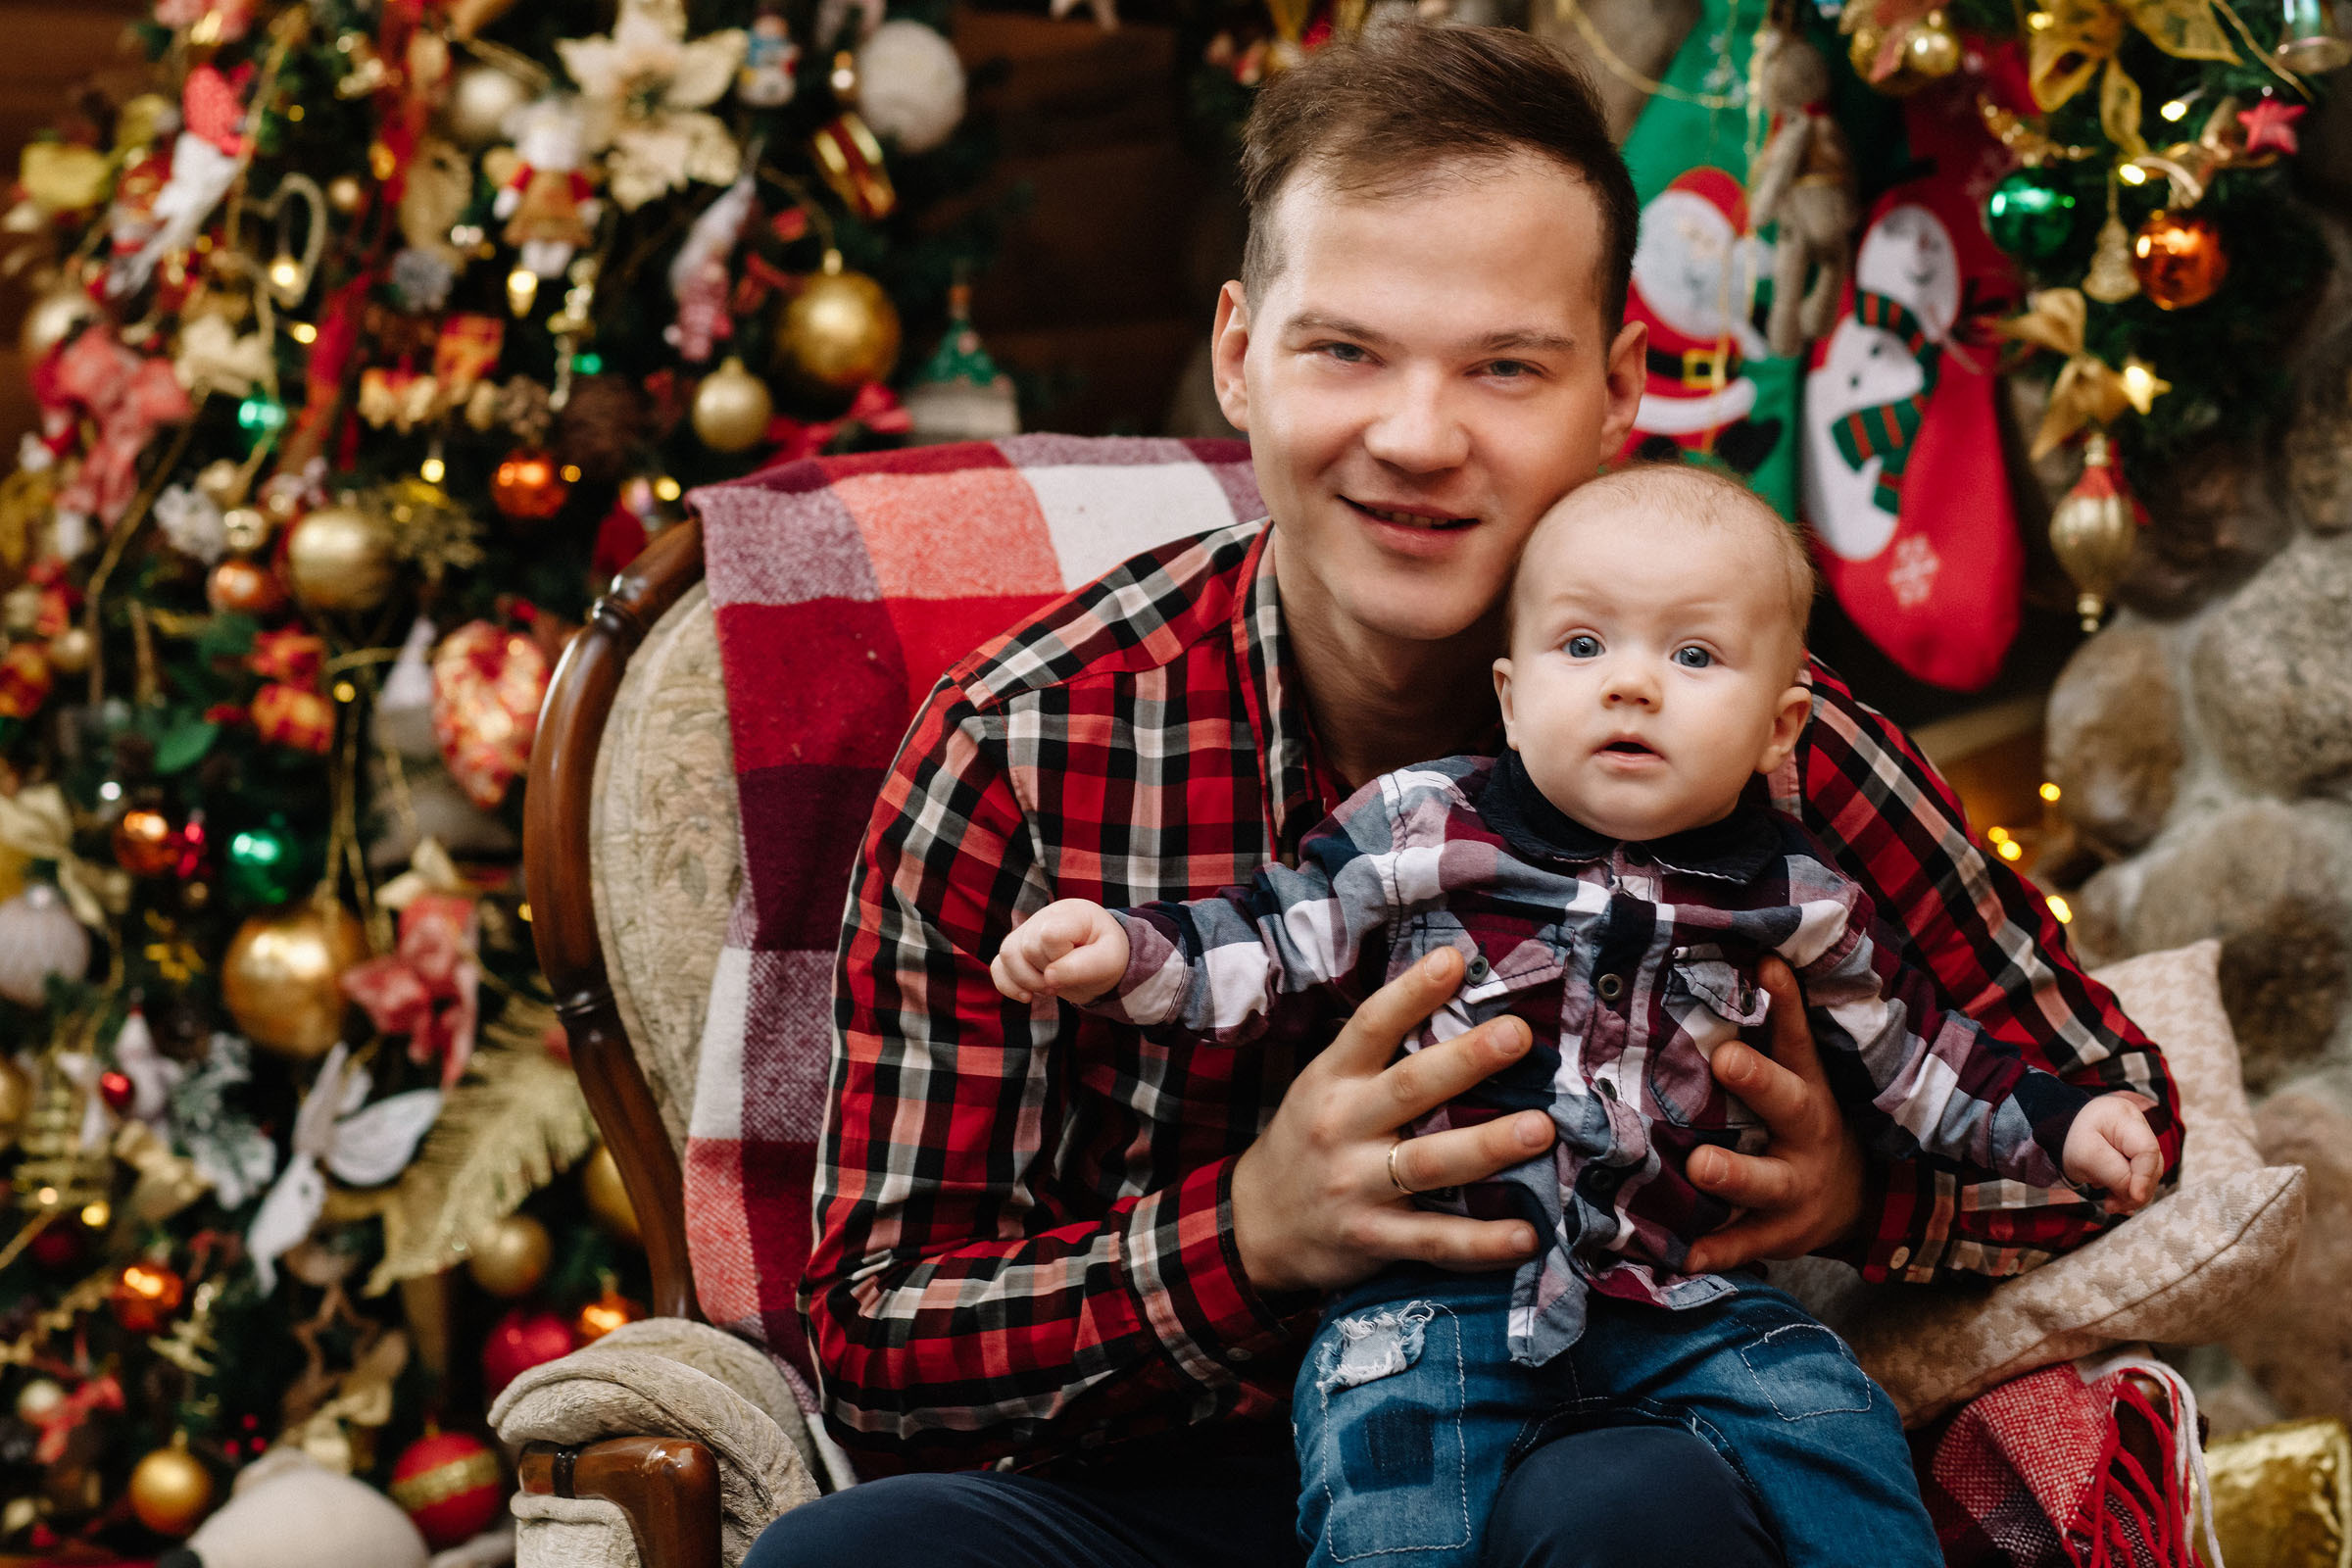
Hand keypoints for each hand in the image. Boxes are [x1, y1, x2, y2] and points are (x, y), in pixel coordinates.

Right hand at [989, 898, 1129, 1004]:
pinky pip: (997, 966)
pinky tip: (1027, 996)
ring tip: (1049, 989)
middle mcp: (1044, 917)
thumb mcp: (1108, 962)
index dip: (1058, 958)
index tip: (1075, 968)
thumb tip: (1049, 977)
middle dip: (1046, 974)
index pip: (1049, 934)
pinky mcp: (1015, 949)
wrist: (1100, 957)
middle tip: (1065, 982)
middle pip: (1027, 949)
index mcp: (1071, 913)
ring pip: (1006, 955)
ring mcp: (1026, 931)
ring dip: (1026, 982)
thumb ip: (1082, 967)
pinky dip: (1007, 985)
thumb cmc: (1106, 955)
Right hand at [1229, 947, 1554, 1294]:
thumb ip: (1377, 1055)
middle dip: (1467, 1060)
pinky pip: (1434, 1241)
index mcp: (1331, 1079)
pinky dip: (1481, 1242)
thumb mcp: (1324, 1085)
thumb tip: (1450, 999)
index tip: (1454, 961)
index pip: (1371, 1026)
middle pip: (1409, 1088)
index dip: (1411, 993)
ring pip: (1428, 1164)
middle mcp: (1341, 1127)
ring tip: (1541, 1129)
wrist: (1255, 1226)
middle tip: (1518, 1035)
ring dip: (1487, 1146)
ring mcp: (1355, 1186)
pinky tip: (1527, 1236)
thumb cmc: (1308, 1140)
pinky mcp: (1372, 1240)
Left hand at [1682, 957, 1867, 1274]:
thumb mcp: (1799, 1073)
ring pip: (1766, 1182)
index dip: (1785, 1004)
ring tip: (1699, 1167)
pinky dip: (1714, 1250)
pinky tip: (1680, 1253)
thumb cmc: (1803, 1119)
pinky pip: (1744, 1243)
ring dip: (1733, 1174)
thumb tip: (1750, 951)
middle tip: (1724, 1059)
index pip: (1798, 1039)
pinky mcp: (1777, 1233)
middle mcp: (1806, 1135)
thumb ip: (1772, 1023)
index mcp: (1809, 1088)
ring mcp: (1794, 1188)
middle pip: (1789, 1105)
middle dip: (1759, 1082)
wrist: (1853, 1200)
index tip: (1764, 966)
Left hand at [2063, 1092, 2160, 1213]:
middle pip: (2151, 1165)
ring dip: (2131, 1195)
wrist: (2063, 1135)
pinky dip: (2128, 1192)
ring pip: (2149, 1174)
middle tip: (2112, 1206)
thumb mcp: (2086, 1157)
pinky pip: (2141, 1177)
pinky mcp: (2138, 1155)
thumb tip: (2138, 1196)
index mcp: (2122, 1116)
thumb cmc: (2072, 1140)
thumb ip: (2116, 1176)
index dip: (2145, 1177)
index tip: (2135, 1197)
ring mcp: (2140, 1140)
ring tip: (2110, 1204)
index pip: (2146, 1149)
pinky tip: (2115, 1200)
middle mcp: (2138, 1125)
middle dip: (2135, 1191)